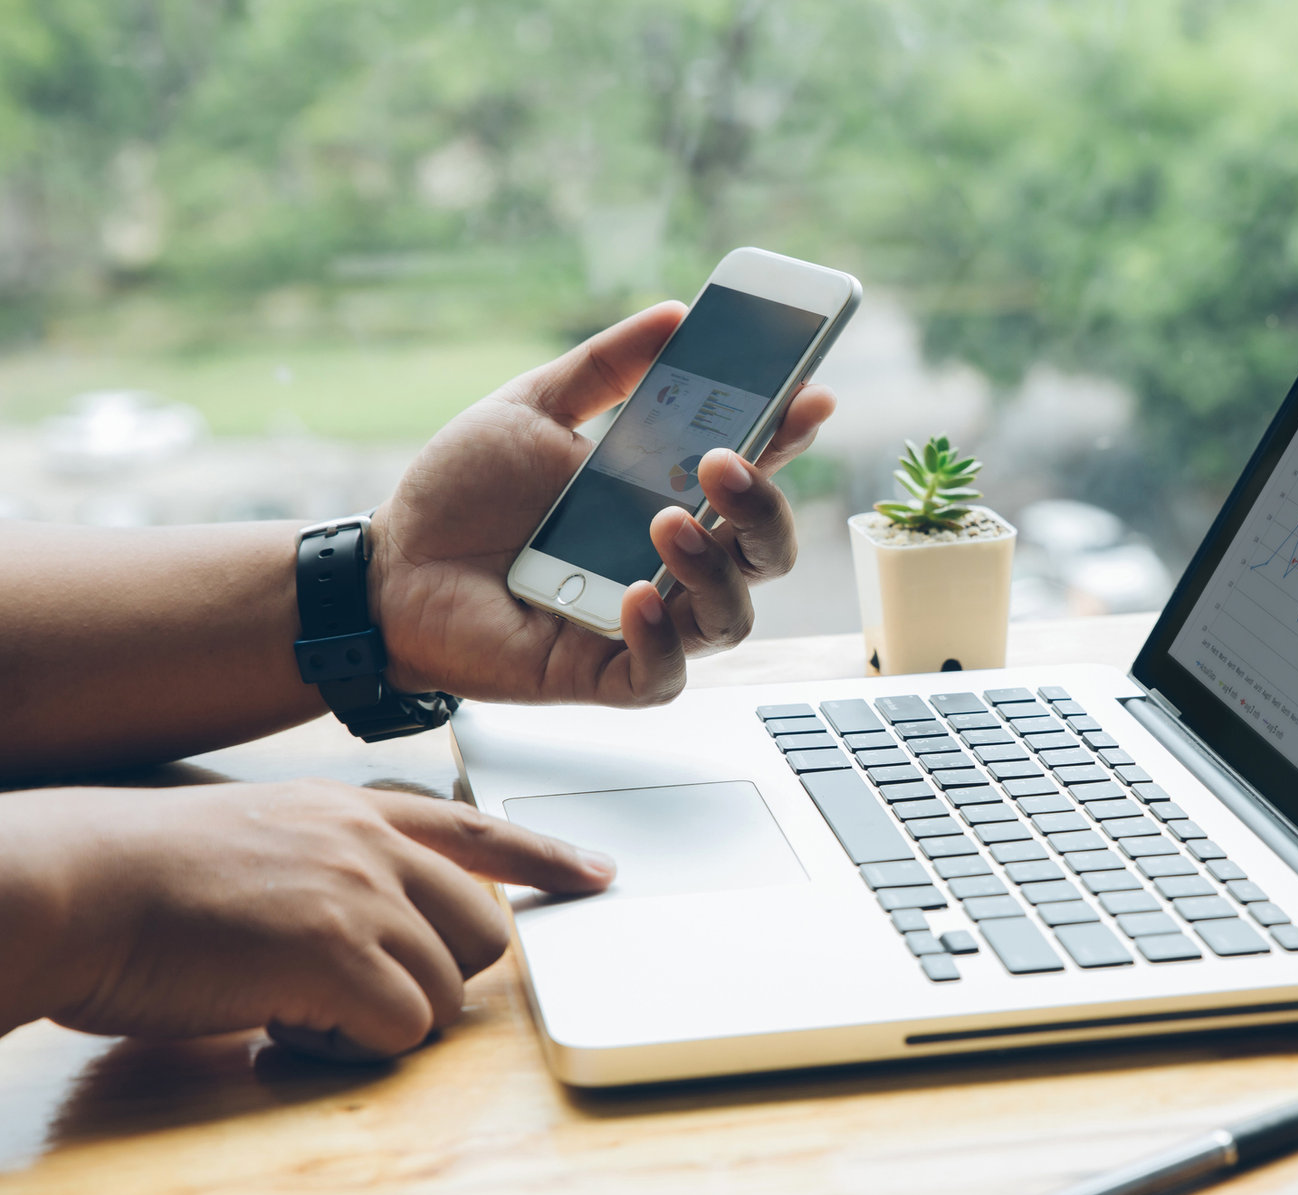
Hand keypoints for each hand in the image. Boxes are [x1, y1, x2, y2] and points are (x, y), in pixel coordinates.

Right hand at [1, 781, 613, 1059]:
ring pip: (447, 992)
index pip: (476, 830)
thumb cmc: (143, 877)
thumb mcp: (261, 839)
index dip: (545, 859)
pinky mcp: (339, 955)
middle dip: (439, 977)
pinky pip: (401, 1030)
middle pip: (484, 930)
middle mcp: (374, 845)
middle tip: (354, 997)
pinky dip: (348, 1050)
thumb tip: (378, 927)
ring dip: (382, 1021)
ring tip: (294, 1012)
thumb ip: (334, 868)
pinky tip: (279, 1029)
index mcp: (354, 811)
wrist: (75, 885)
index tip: (596, 875)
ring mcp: (363, 897)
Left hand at [368, 302, 834, 706]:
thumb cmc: (462, 496)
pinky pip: (665, 674)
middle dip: (763, 507)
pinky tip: (636, 598)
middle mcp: (673, 564)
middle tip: (721, 463)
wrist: (387, 567)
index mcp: (667, 497)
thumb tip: (674, 315)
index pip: (752, 471)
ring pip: (732, 615)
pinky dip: (662, 639)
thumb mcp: (531, 411)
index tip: (809, 395)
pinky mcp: (607, 674)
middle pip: (766, 551)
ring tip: (667, 523)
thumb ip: (604, 368)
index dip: (789, 436)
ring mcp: (648, 623)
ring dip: (715, 569)